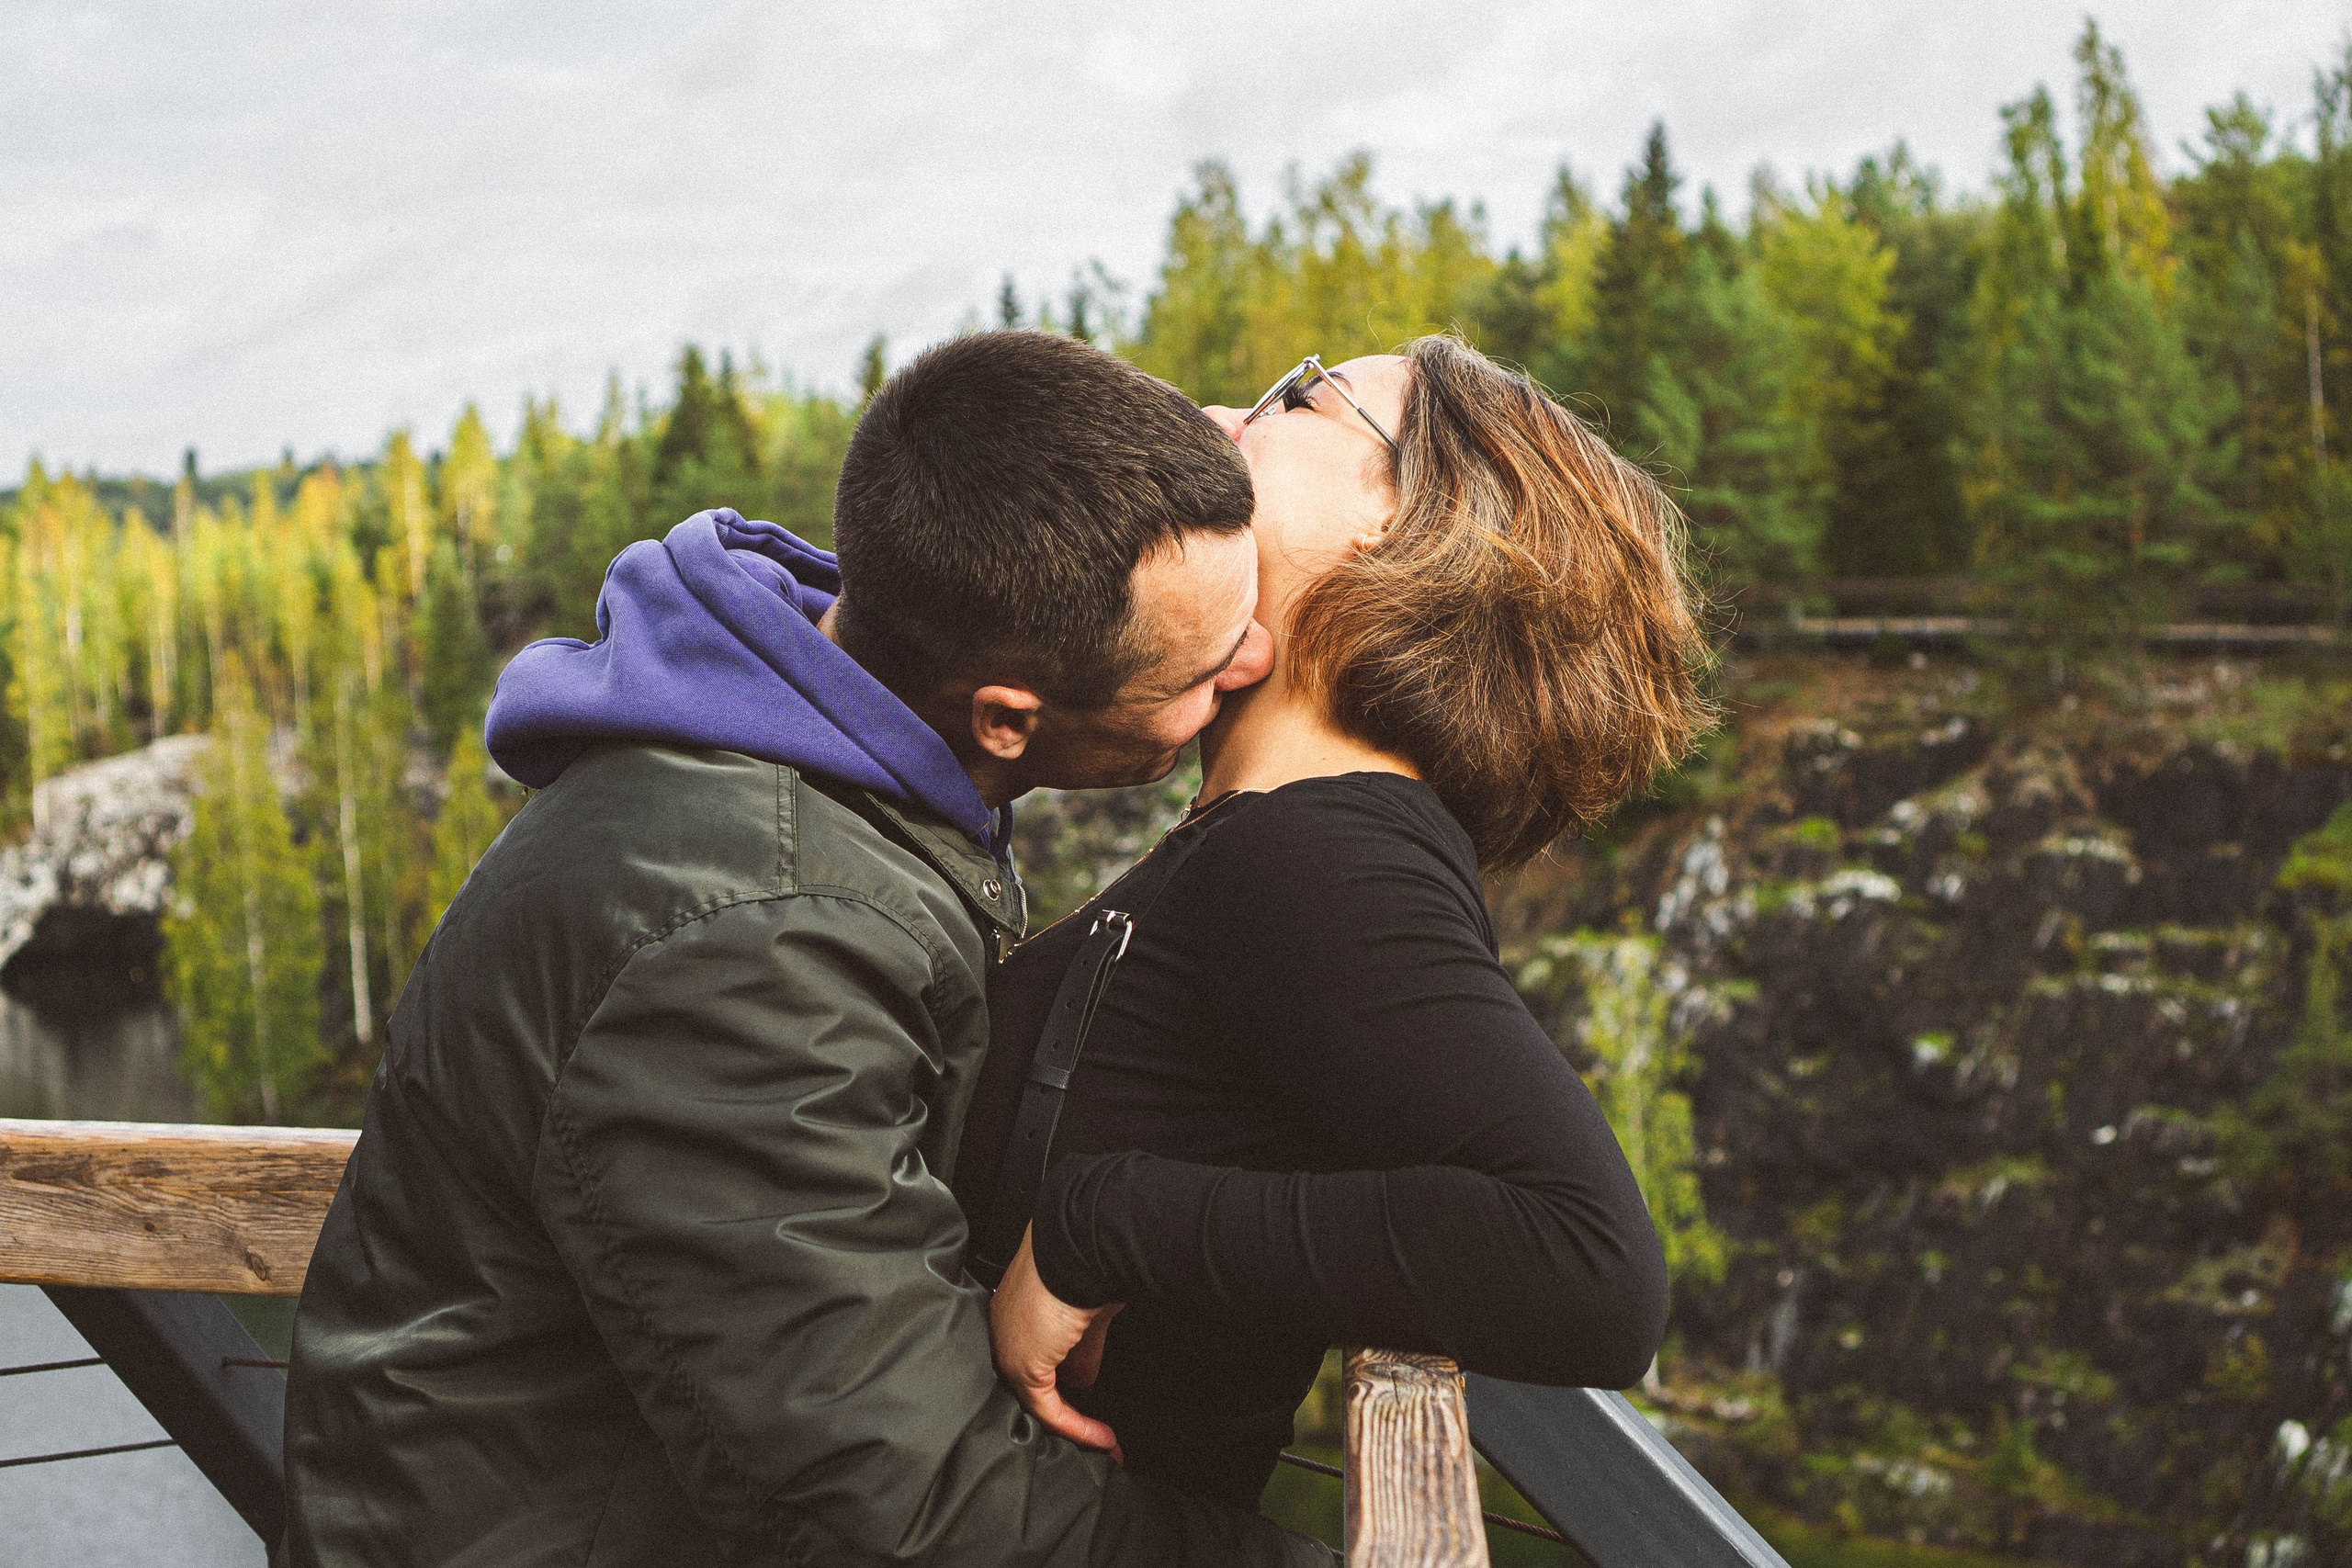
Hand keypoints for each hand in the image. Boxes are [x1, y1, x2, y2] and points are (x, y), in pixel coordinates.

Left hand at [989, 1225, 1123, 1458]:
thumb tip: (1086, 1378)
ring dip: (1076, 1426)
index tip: (1087, 1395)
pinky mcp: (1023, 1365)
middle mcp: (1007, 1328)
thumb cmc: (1088, 1257)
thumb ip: (1085, 1346)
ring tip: (1104, 1443)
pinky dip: (1078, 1428)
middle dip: (1068, 1408)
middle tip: (1095, 1431)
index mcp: (1019, 1306)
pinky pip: (1049, 1410)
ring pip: (1038, 1400)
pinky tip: (1102, 1437)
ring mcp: (1010, 1347)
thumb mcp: (1088, 1309)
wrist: (1080, 1241)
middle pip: (1035, 1381)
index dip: (1065, 1378)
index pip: (1038, 1353)